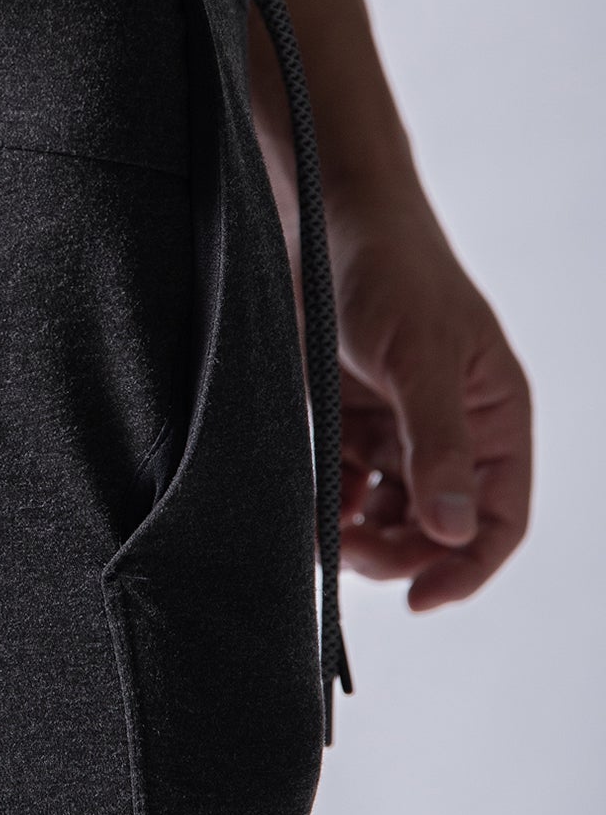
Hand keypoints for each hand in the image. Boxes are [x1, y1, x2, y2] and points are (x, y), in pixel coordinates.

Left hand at [330, 204, 531, 610]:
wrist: (323, 217)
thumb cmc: (392, 271)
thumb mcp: (420, 358)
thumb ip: (438, 445)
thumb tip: (455, 528)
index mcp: (493, 419)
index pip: (500, 519)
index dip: (468, 566)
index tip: (422, 598)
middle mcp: (450, 434)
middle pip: (436, 531)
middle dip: (398, 553)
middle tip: (351, 550)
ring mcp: (396, 431)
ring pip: (386, 517)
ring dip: (359, 535)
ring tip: (326, 525)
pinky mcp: (345, 422)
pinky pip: (343, 487)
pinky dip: (330, 504)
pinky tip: (313, 499)